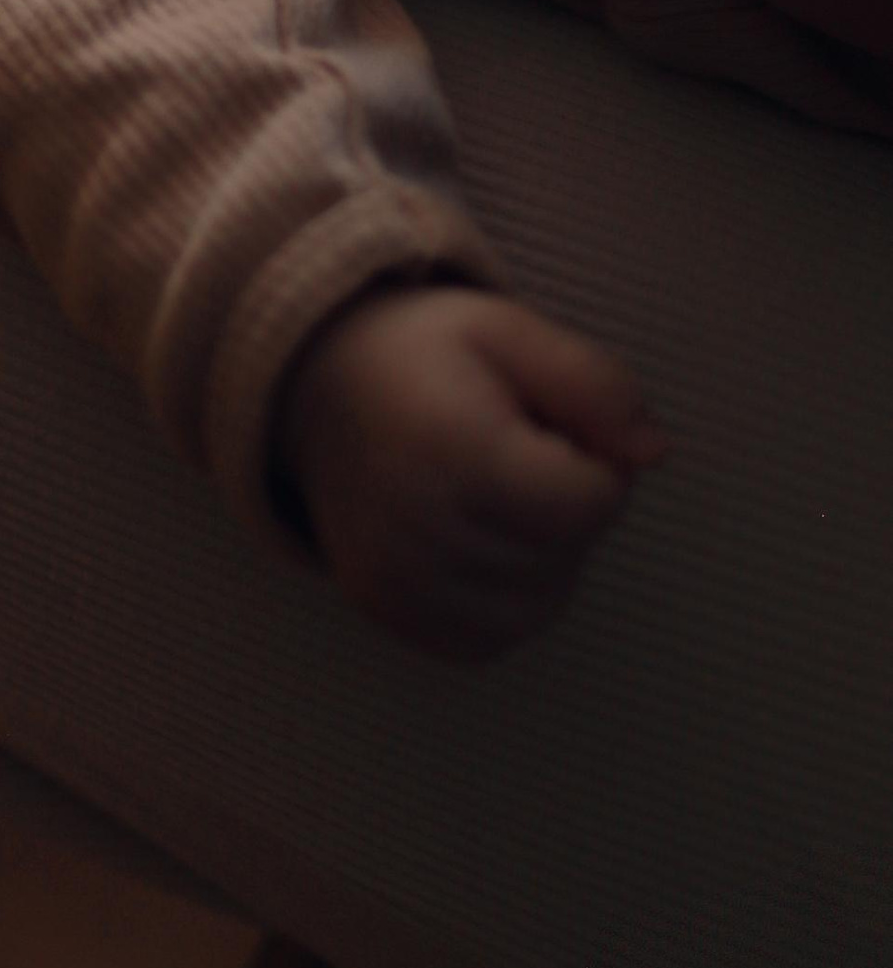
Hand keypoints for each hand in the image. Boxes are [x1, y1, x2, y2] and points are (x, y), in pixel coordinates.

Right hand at [273, 284, 666, 663]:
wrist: (313, 384)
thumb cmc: (425, 354)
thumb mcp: (510, 331)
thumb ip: (595, 384)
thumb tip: (654, 453)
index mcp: (455, 450)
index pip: (592, 502)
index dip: (593, 456)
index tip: (545, 420)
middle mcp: (420, 526)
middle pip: (566, 556)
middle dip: (564, 506)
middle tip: (512, 448)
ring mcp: (397, 579)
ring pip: (538, 606)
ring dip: (541, 557)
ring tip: (493, 492)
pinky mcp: (387, 609)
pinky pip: (491, 636)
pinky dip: (503, 597)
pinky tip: (474, 536)